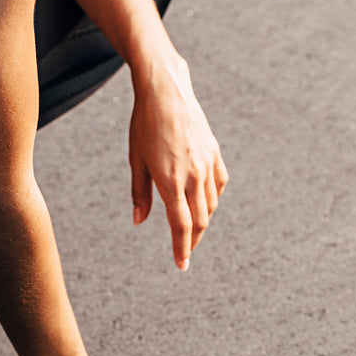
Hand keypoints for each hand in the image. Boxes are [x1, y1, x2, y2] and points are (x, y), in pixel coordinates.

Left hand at [128, 48, 227, 268]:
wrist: (165, 90)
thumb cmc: (145, 125)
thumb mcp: (136, 160)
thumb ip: (140, 193)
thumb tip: (139, 222)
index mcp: (170, 180)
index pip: (181, 226)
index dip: (182, 249)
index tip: (181, 265)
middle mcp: (193, 175)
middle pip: (200, 220)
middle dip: (193, 240)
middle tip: (184, 250)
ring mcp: (207, 163)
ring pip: (211, 203)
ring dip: (203, 220)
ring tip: (192, 227)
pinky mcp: (214, 152)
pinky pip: (219, 183)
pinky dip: (213, 196)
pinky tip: (205, 199)